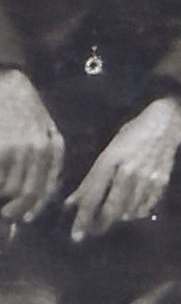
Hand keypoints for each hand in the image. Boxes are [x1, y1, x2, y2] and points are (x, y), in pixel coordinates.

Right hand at [0, 70, 63, 225]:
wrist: (6, 85)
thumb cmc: (23, 110)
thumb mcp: (43, 130)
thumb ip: (45, 161)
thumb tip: (34, 203)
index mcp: (53, 146)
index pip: (48, 188)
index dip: (35, 209)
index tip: (25, 218)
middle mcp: (38, 148)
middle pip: (29, 194)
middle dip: (15, 210)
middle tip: (7, 212)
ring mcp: (17, 148)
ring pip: (10, 189)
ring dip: (3, 196)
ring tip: (2, 189)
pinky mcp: (0, 149)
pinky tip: (0, 172)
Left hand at [65, 96, 180, 241]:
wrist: (168, 120)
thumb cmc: (133, 133)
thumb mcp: (109, 151)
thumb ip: (91, 179)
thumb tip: (71, 203)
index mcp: (110, 160)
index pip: (92, 196)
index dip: (82, 218)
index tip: (75, 236)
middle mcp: (127, 170)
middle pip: (111, 209)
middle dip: (100, 224)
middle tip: (94, 230)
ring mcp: (146, 176)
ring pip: (128, 211)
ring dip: (118, 218)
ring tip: (114, 217)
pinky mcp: (162, 180)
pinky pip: (146, 206)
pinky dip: (137, 212)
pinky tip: (133, 209)